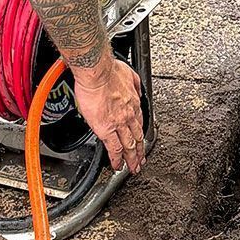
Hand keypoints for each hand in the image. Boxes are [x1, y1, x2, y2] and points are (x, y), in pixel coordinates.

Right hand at [71, 56, 144, 171]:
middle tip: (141, 162)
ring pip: (128, 145)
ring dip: (132, 158)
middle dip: (140, 151)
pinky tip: (117, 166)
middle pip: (137, 137)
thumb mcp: (130, 74)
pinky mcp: (106, 129)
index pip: (140, 123)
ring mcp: (119, 123)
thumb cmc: (109, 70)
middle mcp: (129, 115)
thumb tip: (137, 88)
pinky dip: (117, 159)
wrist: (97, 72)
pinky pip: (113, 148)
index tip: (142, 140)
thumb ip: (134, 84)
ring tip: (133, 168)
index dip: (141, 133)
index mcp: (134, 102)